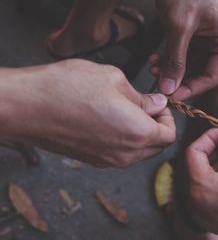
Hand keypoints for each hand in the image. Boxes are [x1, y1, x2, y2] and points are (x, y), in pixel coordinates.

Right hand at [0, 59, 175, 166]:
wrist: (26, 106)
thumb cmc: (67, 88)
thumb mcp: (114, 79)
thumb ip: (141, 97)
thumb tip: (156, 104)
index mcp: (137, 133)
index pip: (169, 135)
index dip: (168, 118)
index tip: (158, 104)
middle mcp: (125, 154)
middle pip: (156, 147)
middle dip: (158, 127)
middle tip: (145, 106)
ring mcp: (107, 160)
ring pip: (139, 153)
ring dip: (141, 135)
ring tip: (126, 111)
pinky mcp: (92, 160)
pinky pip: (120, 154)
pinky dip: (124, 141)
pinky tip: (110, 120)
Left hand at [154, 0, 217, 99]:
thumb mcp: (178, 26)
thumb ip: (175, 60)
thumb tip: (170, 88)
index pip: (212, 76)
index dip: (192, 88)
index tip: (173, 96)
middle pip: (202, 70)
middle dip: (179, 77)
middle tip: (159, 81)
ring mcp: (209, 33)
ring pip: (191, 61)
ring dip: (172, 67)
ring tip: (154, 68)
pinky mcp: (196, 28)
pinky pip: (185, 50)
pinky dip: (171, 56)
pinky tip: (156, 58)